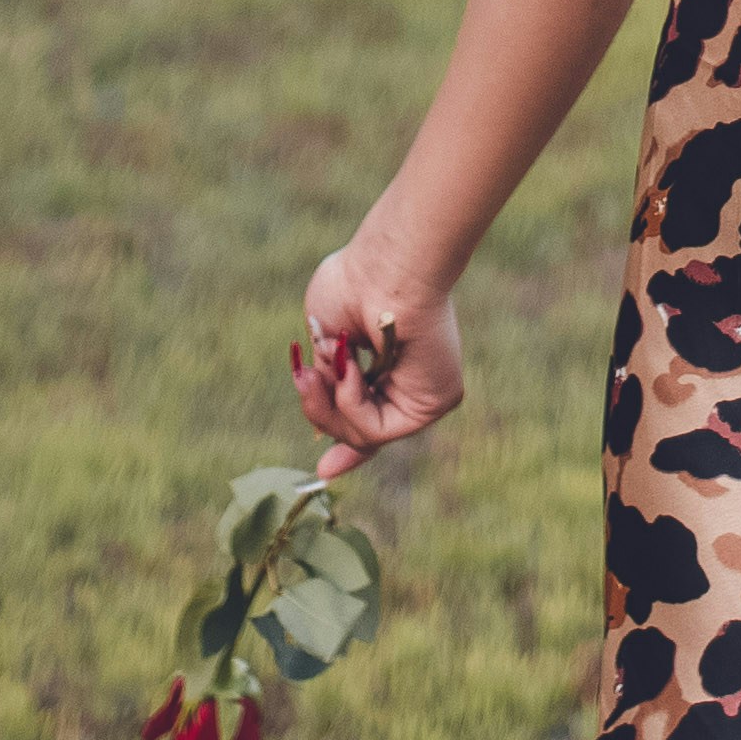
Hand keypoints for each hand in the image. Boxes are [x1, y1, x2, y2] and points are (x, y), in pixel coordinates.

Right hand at [294, 248, 468, 483]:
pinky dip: (352, 404)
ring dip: (330, 404)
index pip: (366, 417)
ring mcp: (424, 394)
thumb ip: (325, 374)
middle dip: (319, 412)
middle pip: (356, 429)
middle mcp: (409, 383)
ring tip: (331, 364)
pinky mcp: (437, 401)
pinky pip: (379, 430)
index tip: (323, 473)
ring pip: (363, 436)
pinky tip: (351, 371)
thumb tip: (319, 397)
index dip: (343, 447)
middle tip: (303, 380)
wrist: (385, 267)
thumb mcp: (324, 336)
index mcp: (385, 365)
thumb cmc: (354, 284)